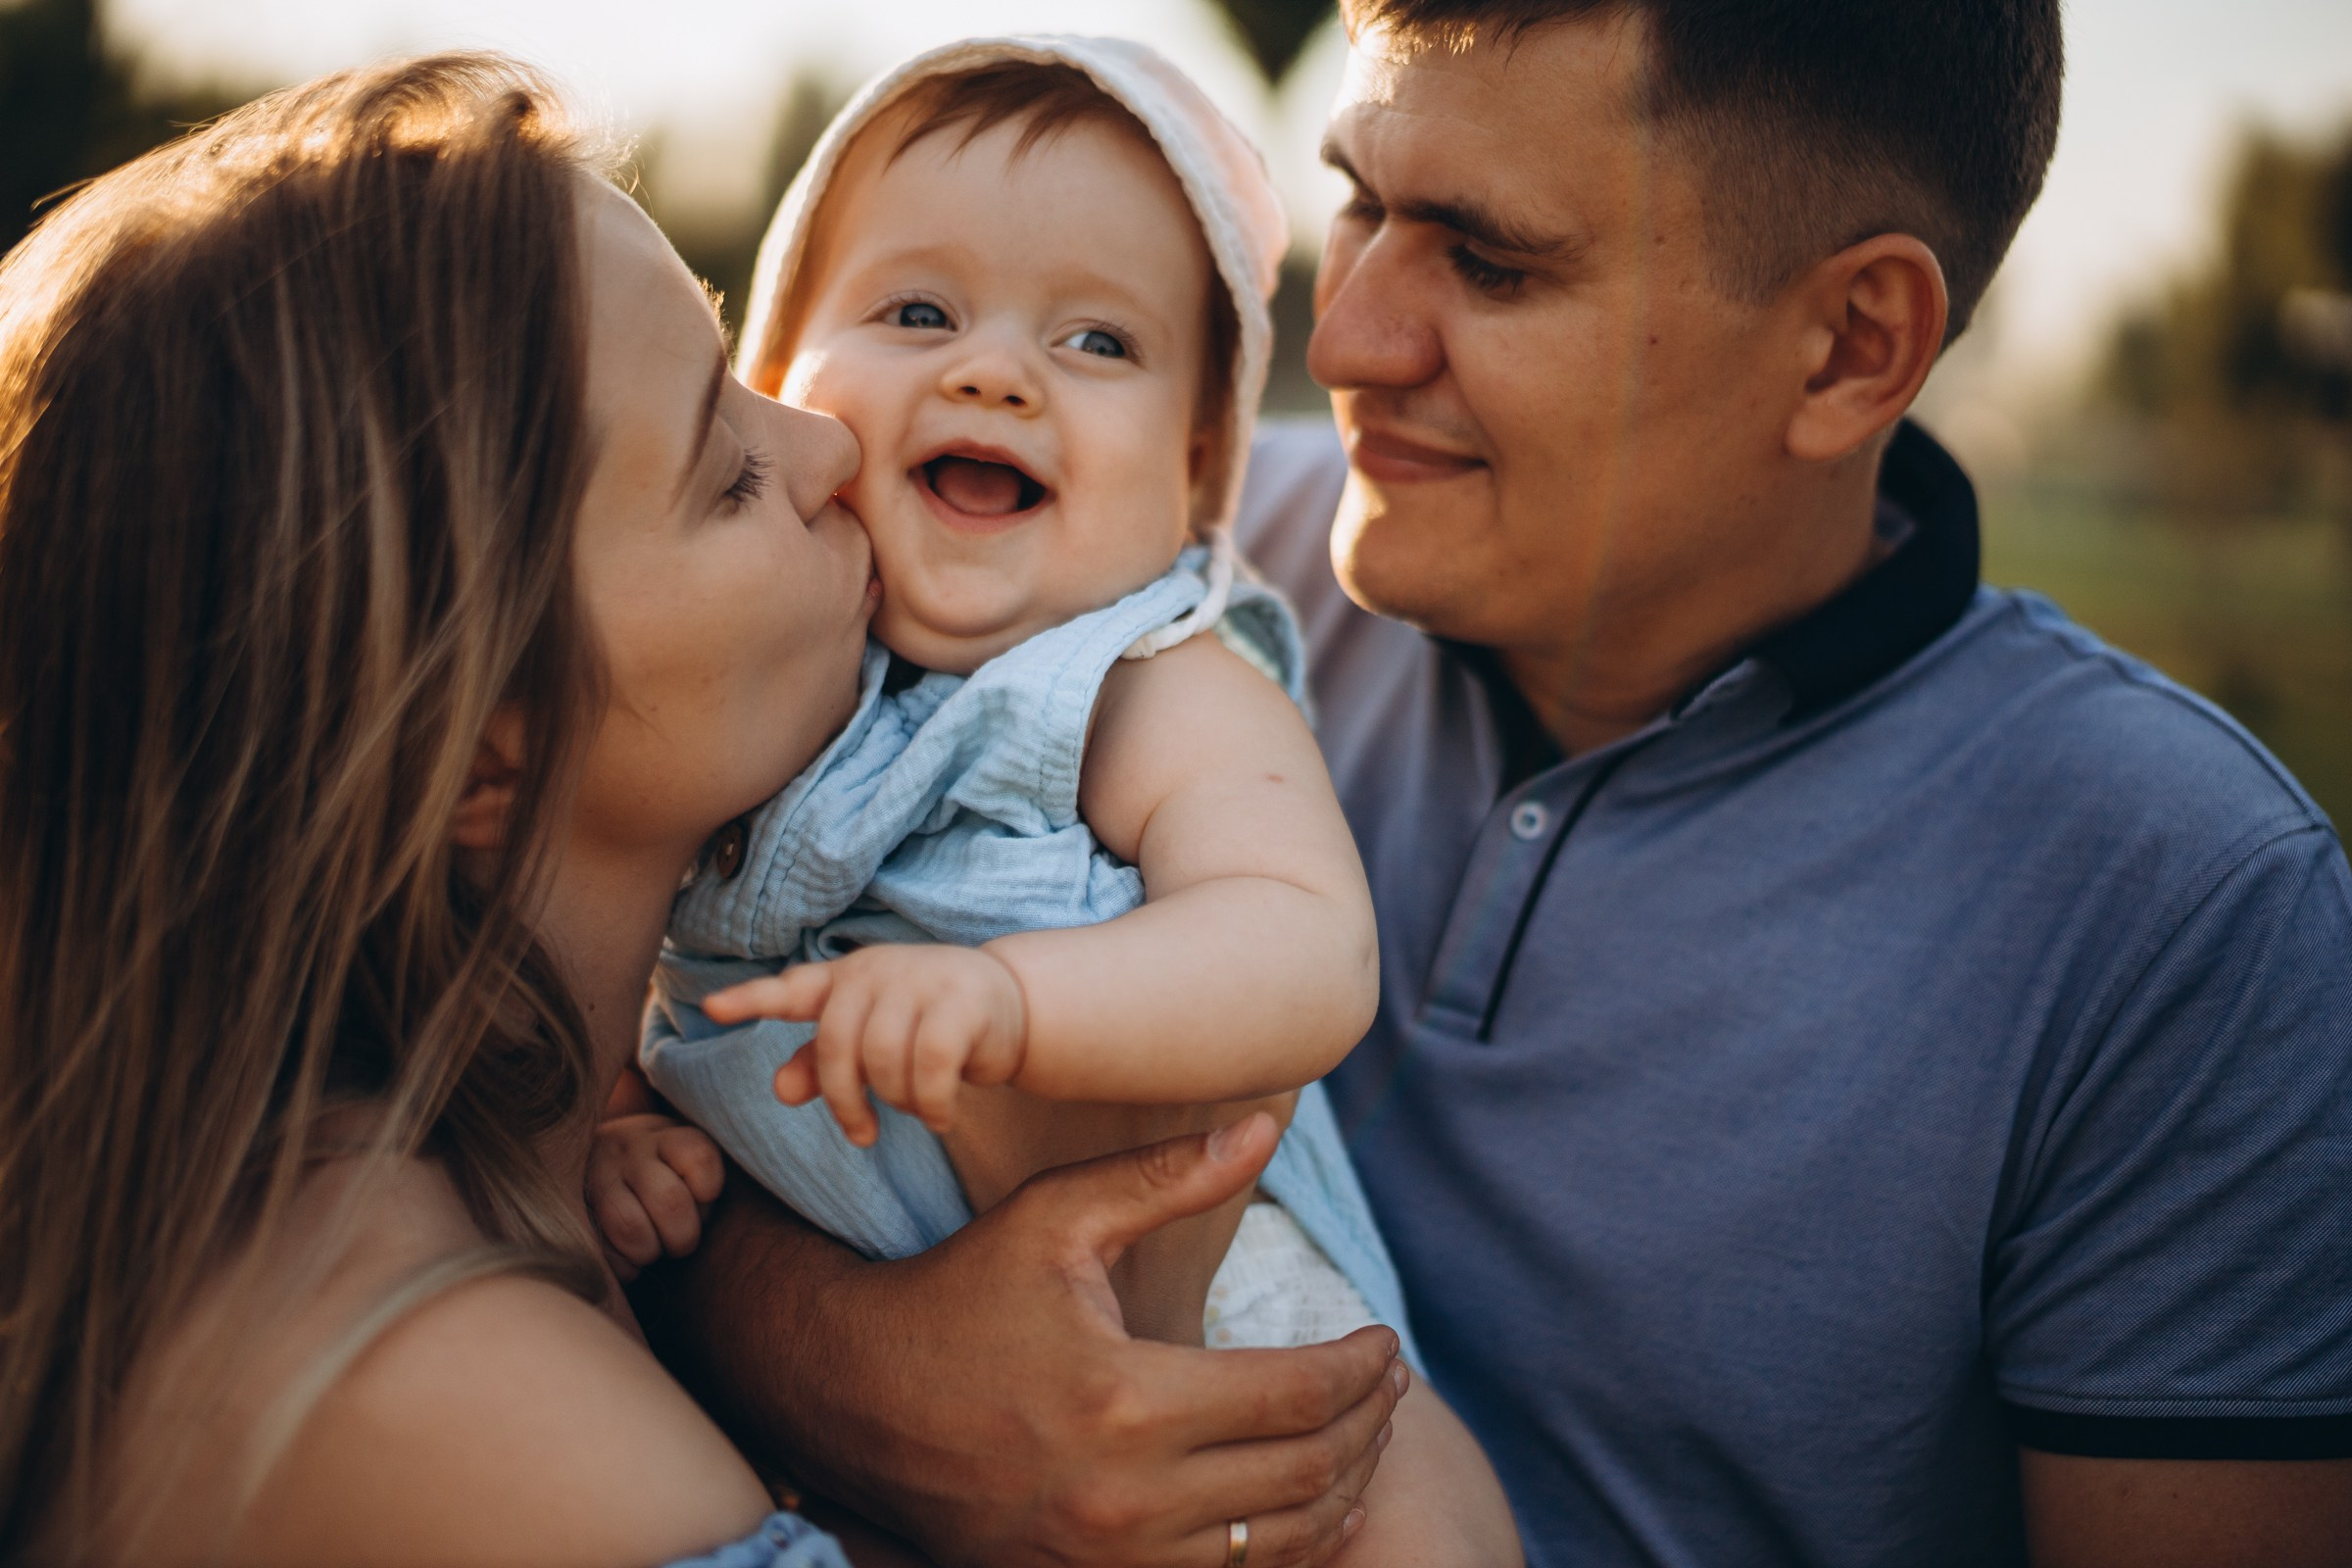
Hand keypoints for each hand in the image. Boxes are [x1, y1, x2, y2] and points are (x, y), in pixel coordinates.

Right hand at [588, 1112, 724, 1282]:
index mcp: (667, 1135)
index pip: (700, 1158)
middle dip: (683, 1235)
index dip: (708, 1189)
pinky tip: (627, 1258)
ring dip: (650, 1251)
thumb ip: (706, 1170)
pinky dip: (622, 1266)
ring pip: (632, 1228)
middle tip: (681, 1242)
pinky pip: (602, 1252)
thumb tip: (736, 1206)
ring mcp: (598, 1177)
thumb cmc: (660, 1168)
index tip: (704, 1197)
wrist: (588, 1154)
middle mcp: (630, 1150)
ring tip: (652, 1249)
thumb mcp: (685, 1153)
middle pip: (670, 1201)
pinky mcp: (575, 1212)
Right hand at [635, 1114, 1401, 1566]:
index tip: (1387, 1341)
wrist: (851, 1398)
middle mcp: (1123, 1496)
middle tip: (1392, 1386)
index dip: (1362, 1370)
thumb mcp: (1056, 1218)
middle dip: (1369, 1428)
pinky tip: (1307, 1502)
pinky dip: (1284, 1547)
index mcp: (1125, 1399)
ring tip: (1365, 1438)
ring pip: (1276, 1544)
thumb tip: (1265, 1127)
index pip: (1297, 1395)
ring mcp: (1104, 1557)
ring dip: (1341, 1491)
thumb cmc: (959, 1292)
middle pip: (1303, 1474)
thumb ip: (1166, 1177)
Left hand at [704, 945, 1026, 1145]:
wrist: (1011, 1005)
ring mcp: (921, 981)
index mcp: (847, 979)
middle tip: (863, 1134)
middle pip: (837, 1047)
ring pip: (885, 1062)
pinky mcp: (962, 1002)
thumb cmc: (928, 1023)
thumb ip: (823, 1063)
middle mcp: (878, 971)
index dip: (751, 999)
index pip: (792, 989)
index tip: (711, 1008)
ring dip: (899, 1103)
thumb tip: (780, 1091)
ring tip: (917, 1111)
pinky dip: (932, 1107)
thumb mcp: (872, 1039)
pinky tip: (941, 1118)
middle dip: (846, 1101)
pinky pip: (931, 1070)